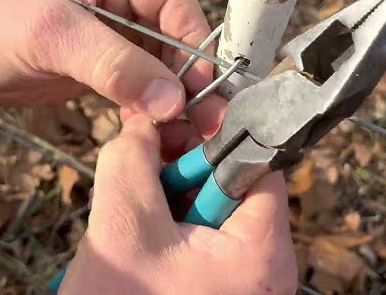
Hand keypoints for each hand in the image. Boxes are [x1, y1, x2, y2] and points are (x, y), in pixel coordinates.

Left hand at [0, 0, 225, 136]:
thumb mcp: (53, 38)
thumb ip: (115, 65)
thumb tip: (173, 101)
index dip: (191, 37)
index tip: (201, 82)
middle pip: (172, 31)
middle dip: (188, 76)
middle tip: (206, 117)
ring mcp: (114, 28)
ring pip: (161, 61)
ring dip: (175, 97)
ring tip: (188, 133)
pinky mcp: (106, 60)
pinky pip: (141, 82)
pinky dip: (151, 107)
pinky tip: (161, 131)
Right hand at [61, 114, 297, 294]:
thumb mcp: (121, 229)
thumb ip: (129, 163)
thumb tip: (138, 125)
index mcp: (261, 252)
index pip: (257, 165)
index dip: (219, 130)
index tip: (181, 109)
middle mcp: (263, 267)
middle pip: (230, 185)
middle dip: (182, 163)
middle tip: (143, 148)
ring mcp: (240, 281)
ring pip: (208, 210)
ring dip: (168, 192)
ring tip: (132, 192)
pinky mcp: (215, 288)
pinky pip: (197, 238)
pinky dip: (168, 221)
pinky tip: (137, 224)